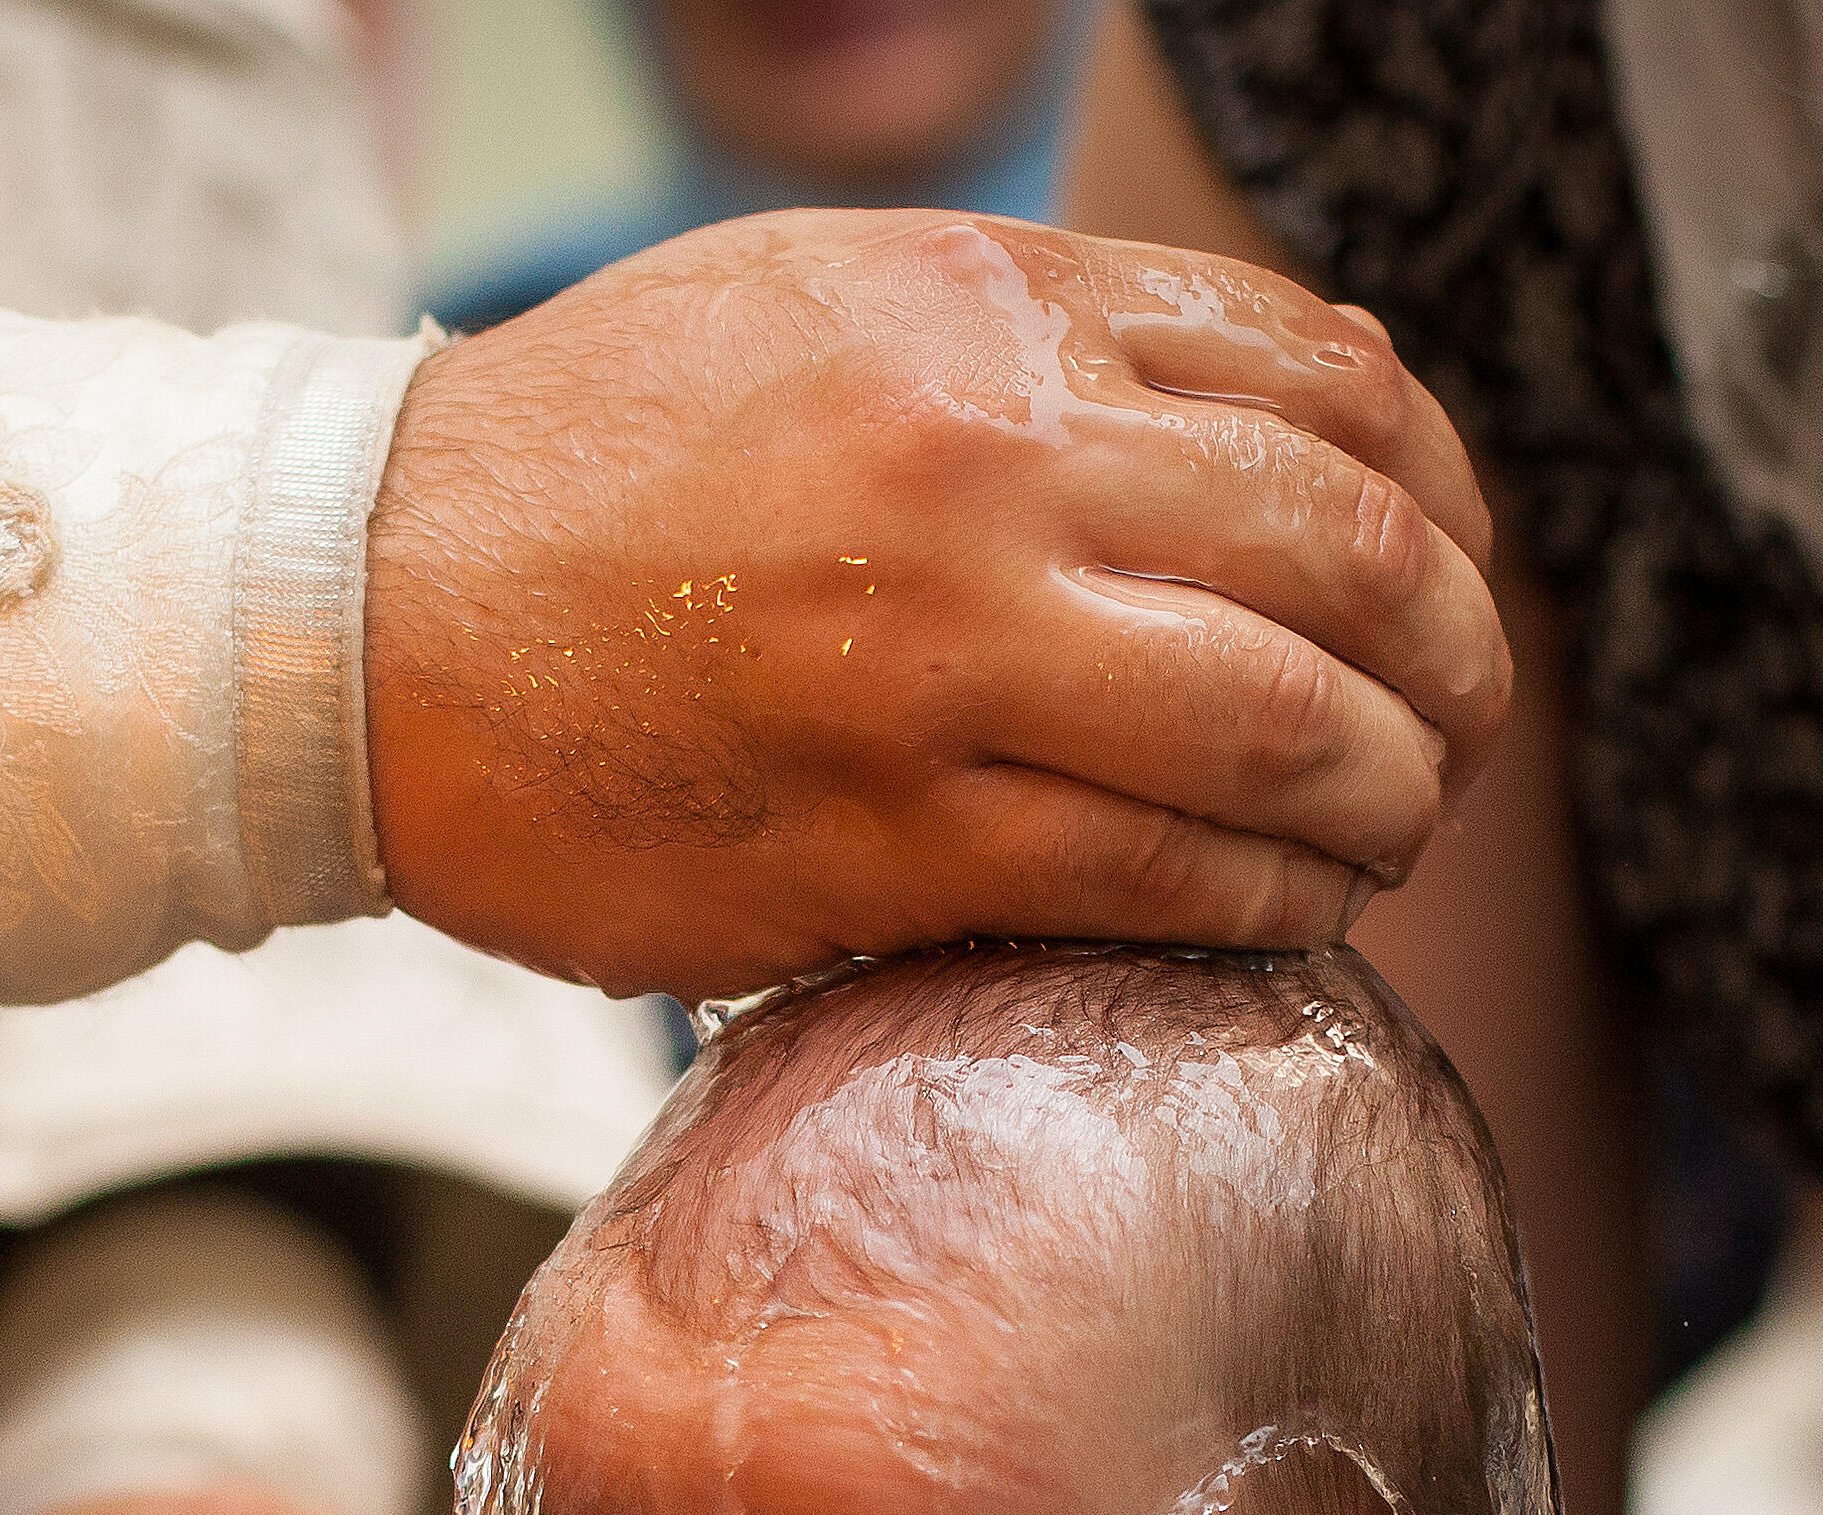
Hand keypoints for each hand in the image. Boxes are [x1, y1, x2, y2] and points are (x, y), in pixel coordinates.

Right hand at [369, 209, 1508, 996]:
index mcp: (987, 318)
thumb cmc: (595, 462)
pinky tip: (1284, 907)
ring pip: (1289, 734)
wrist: (361, 613)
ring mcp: (940, 663)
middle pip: (1353, 562)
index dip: (1447, 504)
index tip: (1450, 579)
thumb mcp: (831, 301)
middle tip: (1461, 729)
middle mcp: (986, 468)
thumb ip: (1056, 340)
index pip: (1333, 392)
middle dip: (1457, 667)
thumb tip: (1296, 417)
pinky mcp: (888, 839)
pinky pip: (1166, 878)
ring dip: (1387, 803)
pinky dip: (1271, 901)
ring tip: (1385, 831)